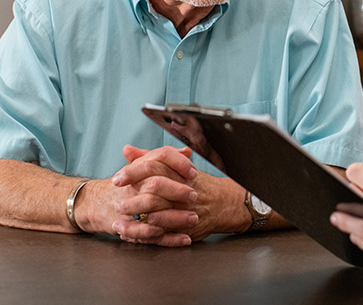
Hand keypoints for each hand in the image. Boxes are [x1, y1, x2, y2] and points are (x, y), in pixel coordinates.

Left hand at [121, 145, 250, 241]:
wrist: (224, 202)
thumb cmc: (197, 183)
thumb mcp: (176, 167)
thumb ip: (150, 158)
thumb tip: (128, 150)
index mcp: (179, 170)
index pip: (155, 164)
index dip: (134, 171)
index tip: (118, 178)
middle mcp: (182, 186)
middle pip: (155, 186)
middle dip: (133, 196)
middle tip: (118, 202)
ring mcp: (185, 206)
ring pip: (159, 209)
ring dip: (139, 215)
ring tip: (122, 220)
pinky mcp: (187, 224)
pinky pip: (166, 229)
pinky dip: (150, 231)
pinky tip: (138, 231)